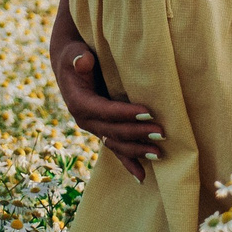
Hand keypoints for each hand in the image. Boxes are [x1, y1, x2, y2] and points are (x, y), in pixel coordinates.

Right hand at [50, 19, 162, 181]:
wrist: (69, 67)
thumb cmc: (75, 56)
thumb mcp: (73, 53)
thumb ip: (79, 58)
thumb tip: (83, 61)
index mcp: (79, 103)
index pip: (104, 111)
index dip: (125, 113)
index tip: (147, 112)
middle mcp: (85, 121)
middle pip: (114, 131)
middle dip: (138, 133)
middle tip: (161, 132)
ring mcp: (94, 129)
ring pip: (117, 144)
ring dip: (138, 150)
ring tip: (159, 153)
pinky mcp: (103, 131)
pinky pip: (116, 150)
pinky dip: (129, 163)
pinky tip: (142, 177)